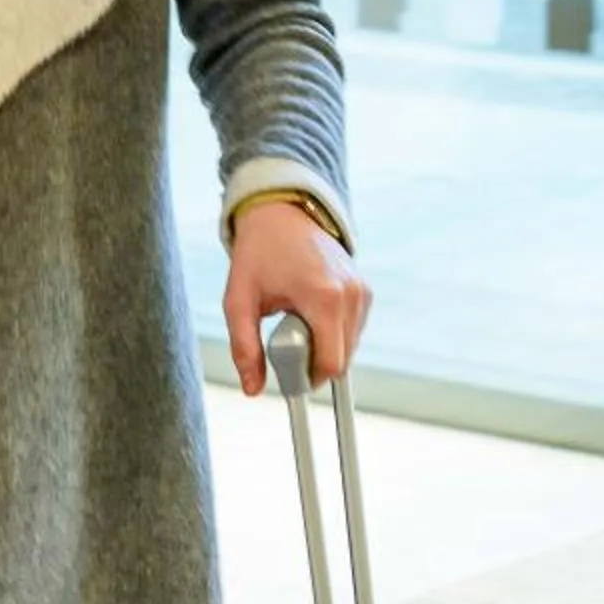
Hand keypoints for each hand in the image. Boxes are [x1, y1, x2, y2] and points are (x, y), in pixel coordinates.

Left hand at [224, 201, 371, 397]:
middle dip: (312, 361)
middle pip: (341, 359)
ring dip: (322, 346)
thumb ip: (244, 347)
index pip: (330, 364)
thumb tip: (252, 389)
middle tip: (282, 339)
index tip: (285, 373)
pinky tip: (308, 312)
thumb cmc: (257, 253)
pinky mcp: (365, 290)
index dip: (308, 378)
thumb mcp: (239, 301)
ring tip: (293, 319)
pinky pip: (352, 331)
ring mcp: (362, 291)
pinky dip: (332, 332)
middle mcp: (351, 294)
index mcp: (323, 297)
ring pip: (349, 347)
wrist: (280, 213)